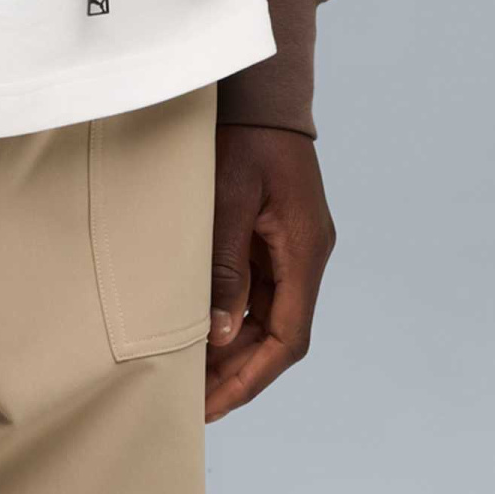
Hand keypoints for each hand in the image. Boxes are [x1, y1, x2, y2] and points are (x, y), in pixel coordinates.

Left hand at [204, 124, 335, 420]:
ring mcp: (292, 245)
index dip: (251, 376)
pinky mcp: (275, 235)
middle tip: (193, 403)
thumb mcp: (229, 197)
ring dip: (233, 347)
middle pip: (277, 334)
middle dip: (238, 372)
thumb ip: (225, 264)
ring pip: (266, 315)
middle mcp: (305, 255)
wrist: (263, 89)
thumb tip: (217, 331)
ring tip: (189, 376)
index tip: (214, 404)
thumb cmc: (246, 135)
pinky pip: (256, 289)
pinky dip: (231, 315)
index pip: (286, 337)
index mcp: (304, 250)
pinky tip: (200, 330)